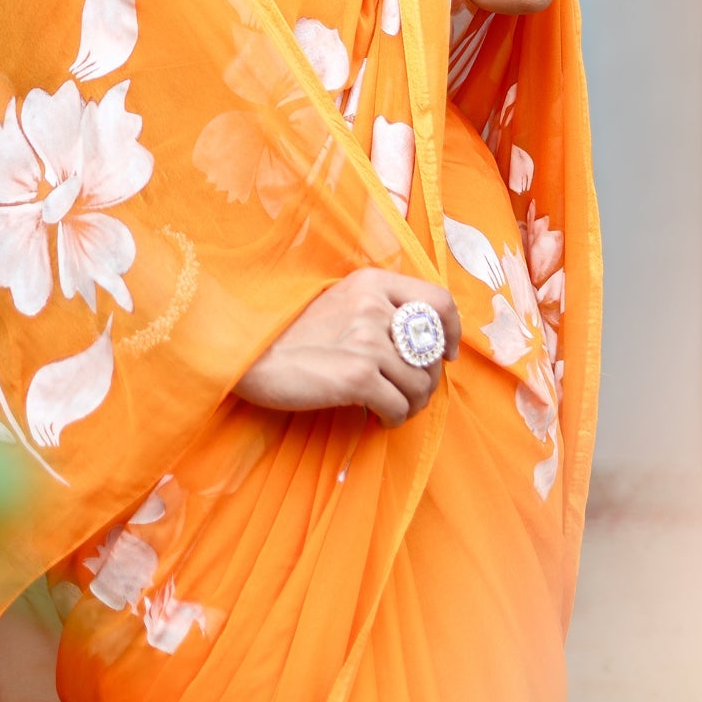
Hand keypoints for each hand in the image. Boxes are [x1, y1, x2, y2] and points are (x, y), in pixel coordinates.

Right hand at [234, 269, 459, 424]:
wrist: (249, 354)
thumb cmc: (294, 334)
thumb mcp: (339, 302)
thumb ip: (379, 309)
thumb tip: (426, 341)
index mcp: (372, 282)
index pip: (439, 302)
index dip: (451, 333)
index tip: (447, 354)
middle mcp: (374, 306)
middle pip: (434, 351)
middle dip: (429, 379)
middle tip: (410, 393)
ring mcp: (367, 340)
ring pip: (421, 384)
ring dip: (412, 404)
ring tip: (390, 407)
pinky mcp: (357, 376)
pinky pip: (400, 407)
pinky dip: (394, 419)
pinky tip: (376, 418)